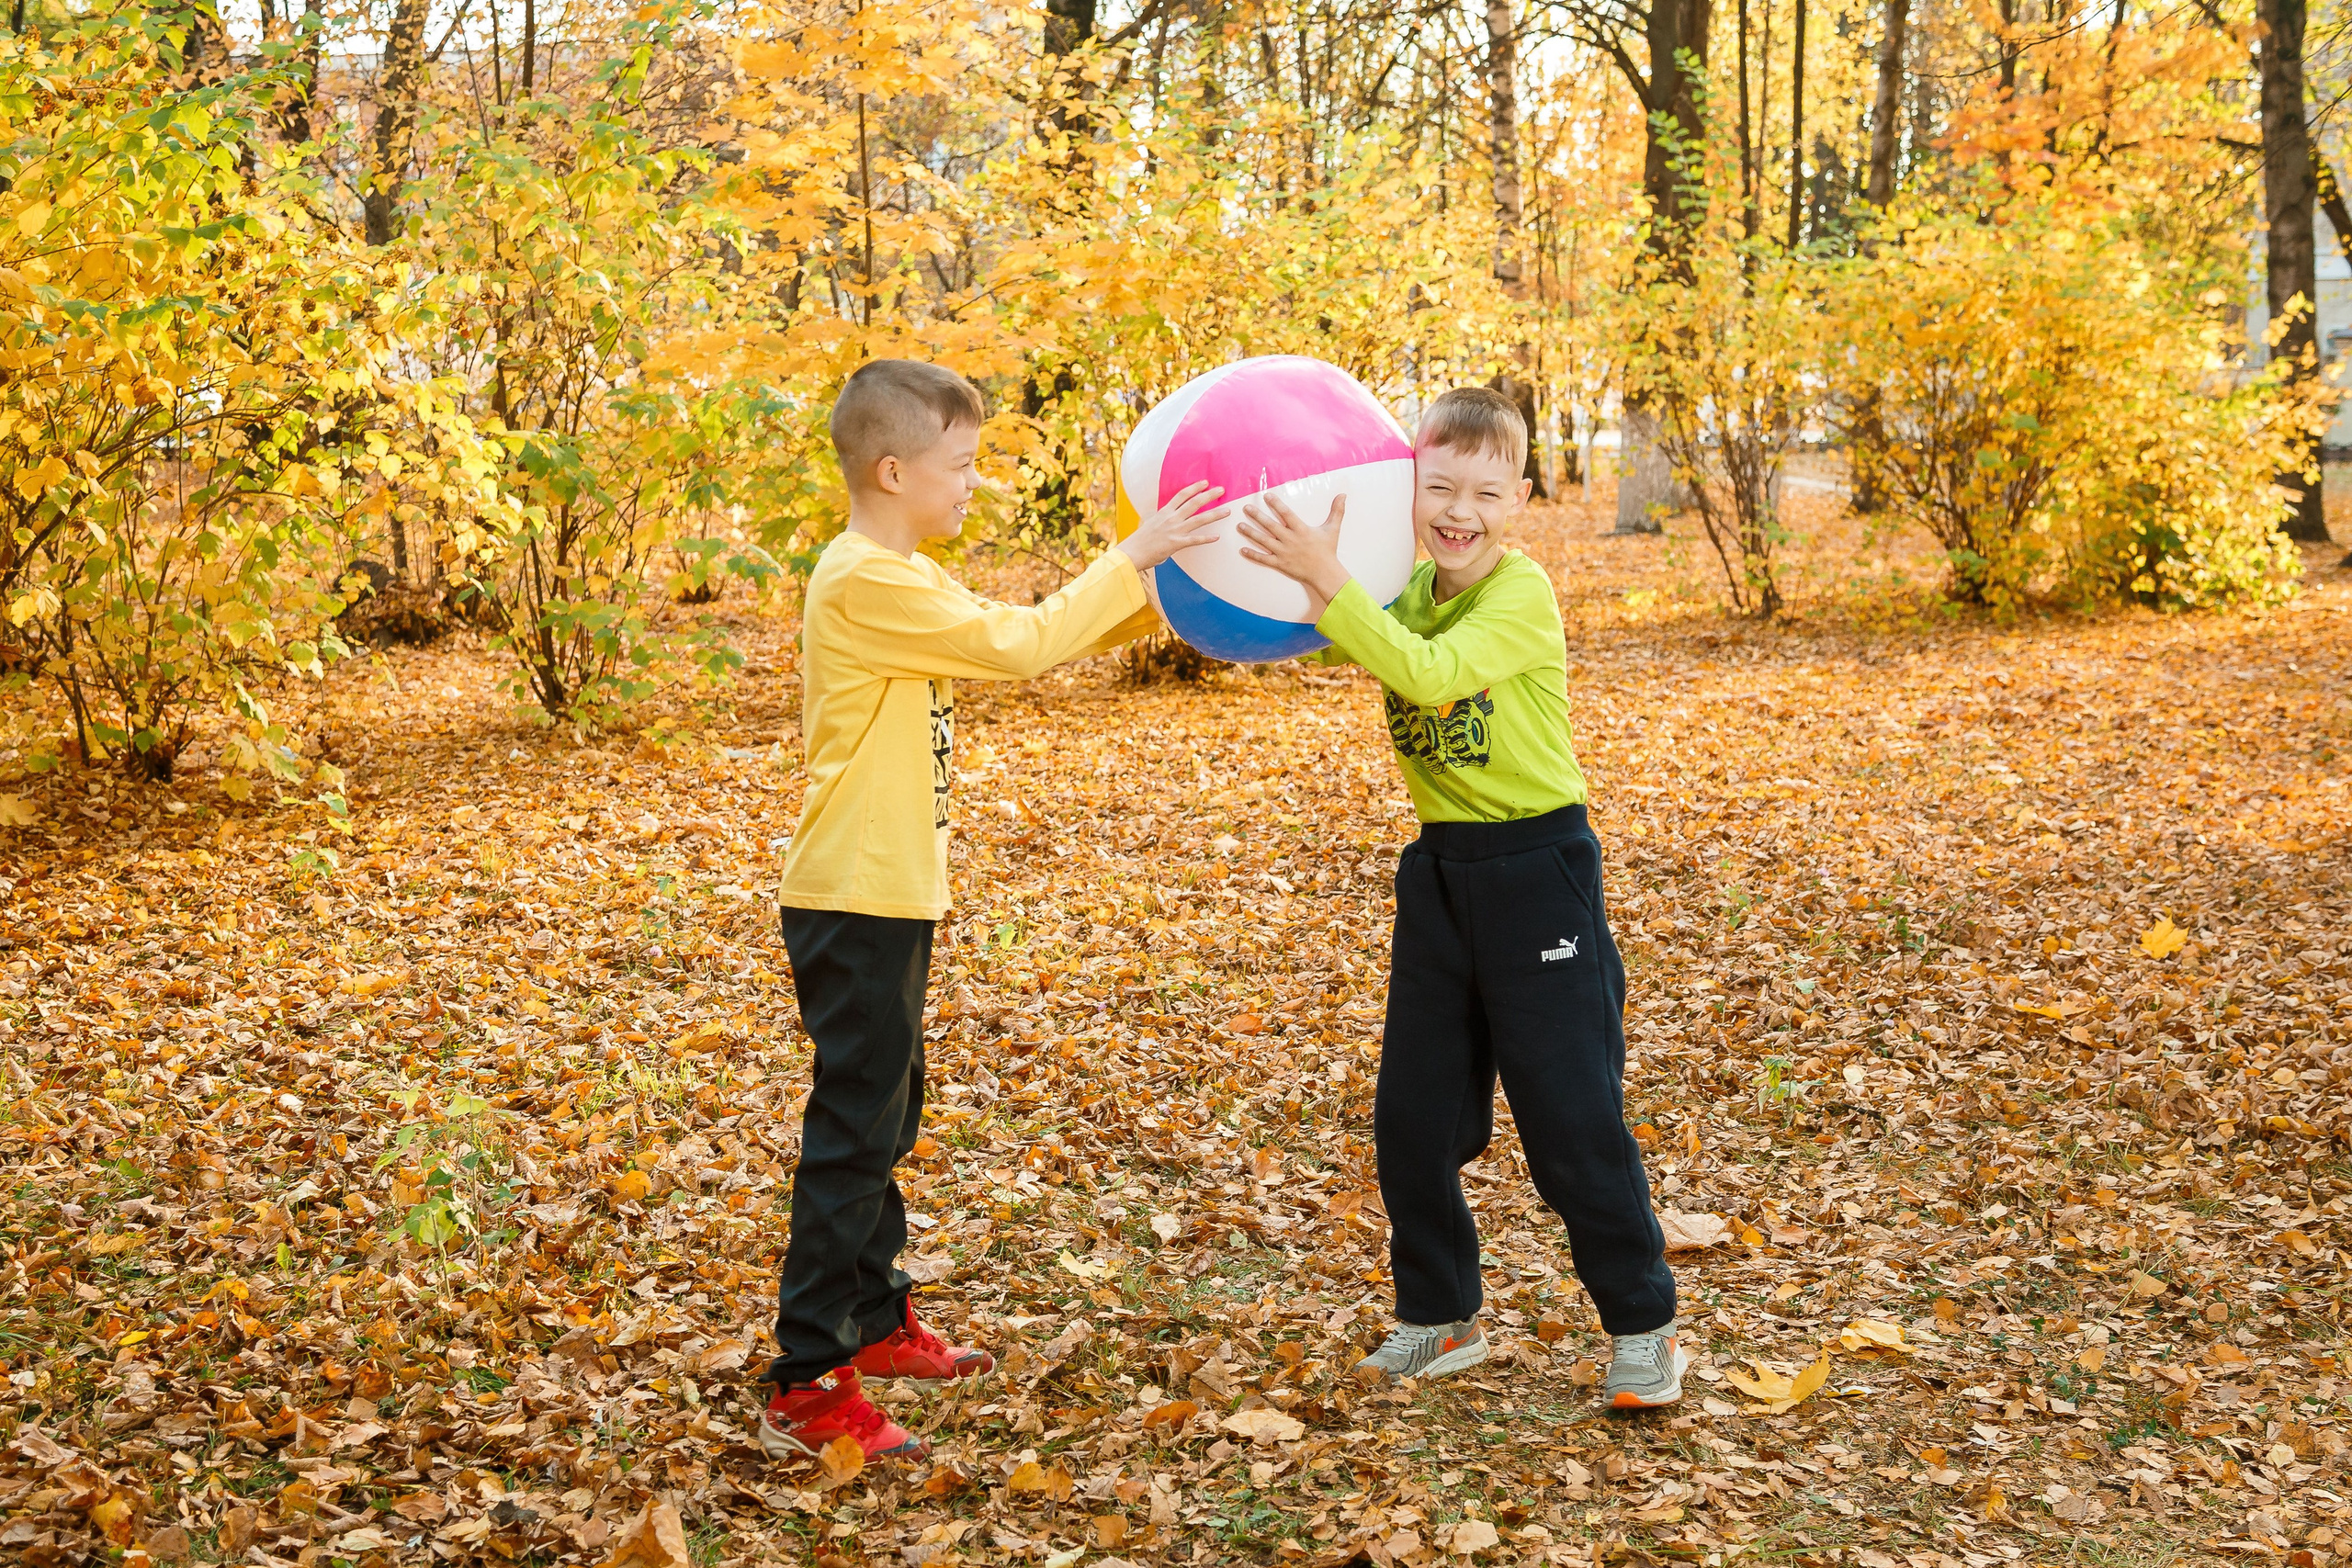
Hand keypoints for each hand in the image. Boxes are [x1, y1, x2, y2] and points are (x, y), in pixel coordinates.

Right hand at [1115, 481, 1228, 569]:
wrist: (1131, 552)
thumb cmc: (1139, 541)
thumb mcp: (1151, 524)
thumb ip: (1162, 521)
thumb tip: (1165, 520)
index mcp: (1164, 512)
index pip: (1182, 495)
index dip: (1195, 487)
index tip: (1205, 482)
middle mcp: (1171, 519)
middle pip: (1194, 503)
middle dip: (1209, 496)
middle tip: (1222, 490)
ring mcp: (1174, 531)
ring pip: (1199, 519)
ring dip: (1214, 514)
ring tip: (1227, 511)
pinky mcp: (1176, 544)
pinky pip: (1195, 540)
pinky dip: (1206, 539)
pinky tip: (1217, 537)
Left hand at [1237, 491, 1350, 615]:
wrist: (1325, 573)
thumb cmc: (1328, 550)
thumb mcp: (1333, 528)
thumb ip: (1337, 511)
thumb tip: (1343, 495)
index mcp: (1301, 530)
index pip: (1286, 513)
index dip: (1276, 504)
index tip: (1266, 496)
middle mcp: (1290, 540)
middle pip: (1270, 526)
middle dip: (1257, 516)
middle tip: (1246, 508)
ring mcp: (1284, 552)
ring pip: (1264, 541)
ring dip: (1251, 533)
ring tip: (1239, 525)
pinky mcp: (1280, 564)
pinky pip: (1264, 559)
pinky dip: (1253, 554)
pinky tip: (1242, 549)